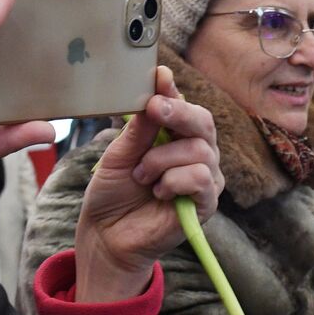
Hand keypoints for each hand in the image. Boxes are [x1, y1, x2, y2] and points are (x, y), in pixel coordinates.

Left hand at [73, 66, 221, 301]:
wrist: (107, 235)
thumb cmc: (113, 194)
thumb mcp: (119, 154)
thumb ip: (141, 126)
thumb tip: (158, 83)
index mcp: (176, 137)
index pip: (183, 105)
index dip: (172, 91)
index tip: (157, 78)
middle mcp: (197, 153)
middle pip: (204, 121)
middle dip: (178, 112)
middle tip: (154, 109)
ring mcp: (205, 178)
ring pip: (200, 150)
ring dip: (163, 159)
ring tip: (141, 176)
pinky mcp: (207, 204)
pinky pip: (202, 178)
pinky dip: (175, 180)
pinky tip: (158, 192)